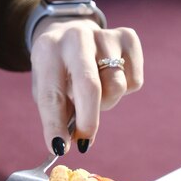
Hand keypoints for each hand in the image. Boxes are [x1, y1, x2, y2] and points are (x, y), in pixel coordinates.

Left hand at [30, 17, 143, 153]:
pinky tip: (109, 78)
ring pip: (116, 87)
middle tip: (83, 141)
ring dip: (106, 103)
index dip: (55, 125)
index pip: (51, 93)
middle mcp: (76, 37)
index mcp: (47, 51)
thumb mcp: (46, 88)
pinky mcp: (128, 37)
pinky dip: (125, 90)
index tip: (58, 148)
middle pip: (89, 86)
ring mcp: (104, 34)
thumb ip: (59, 115)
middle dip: (88, 120)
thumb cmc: (57, 70)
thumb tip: (75, 144)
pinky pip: (134, 81)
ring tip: (94, 96)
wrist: (70, 32)